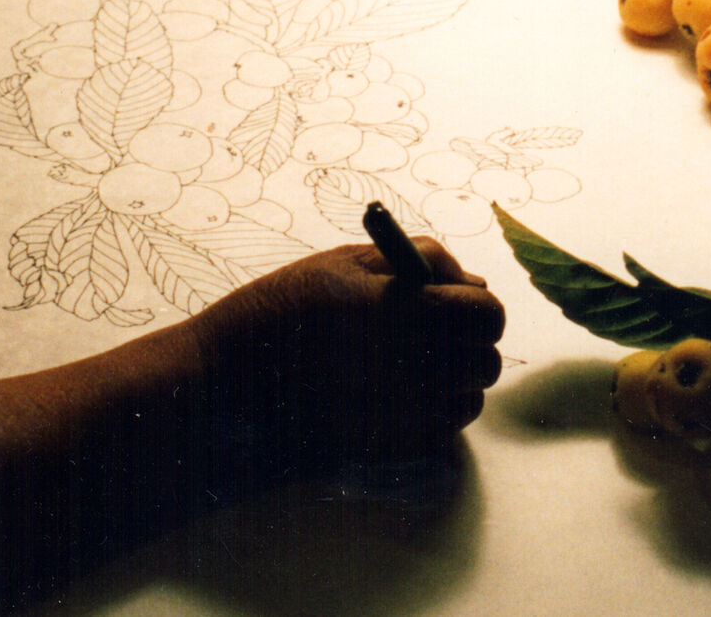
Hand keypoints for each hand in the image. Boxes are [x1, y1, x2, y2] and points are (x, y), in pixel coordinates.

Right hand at [187, 239, 504, 475]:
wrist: (223, 386)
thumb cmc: (277, 314)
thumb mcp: (339, 264)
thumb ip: (412, 260)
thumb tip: (470, 280)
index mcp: (404, 310)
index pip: (487, 313)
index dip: (479, 308)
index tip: (458, 305)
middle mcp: (413, 366)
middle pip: (486, 361)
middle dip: (468, 346)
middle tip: (431, 336)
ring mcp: (403, 415)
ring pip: (469, 400)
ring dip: (453, 383)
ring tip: (408, 367)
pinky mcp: (389, 450)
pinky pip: (442, 433)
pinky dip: (431, 416)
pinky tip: (394, 397)